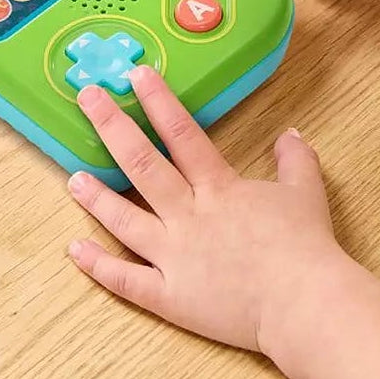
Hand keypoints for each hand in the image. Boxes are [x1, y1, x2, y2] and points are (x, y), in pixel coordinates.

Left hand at [66, 69, 345, 353]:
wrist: (303, 303)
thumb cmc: (306, 246)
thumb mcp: (306, 192)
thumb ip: (295, 160)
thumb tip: (291, 134)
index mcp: (219, 188)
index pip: (182, 135)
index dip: (158, 102)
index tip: (136, 75)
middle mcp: (189, 216)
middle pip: (143, 165)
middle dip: (113, 128)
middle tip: (87, 99)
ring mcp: (174, 257)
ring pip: (124, 221)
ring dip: (96, 197)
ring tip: (73, 177)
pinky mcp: (170, 297)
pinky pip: (126, 281)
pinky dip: (98, 266)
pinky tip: (75, 249)